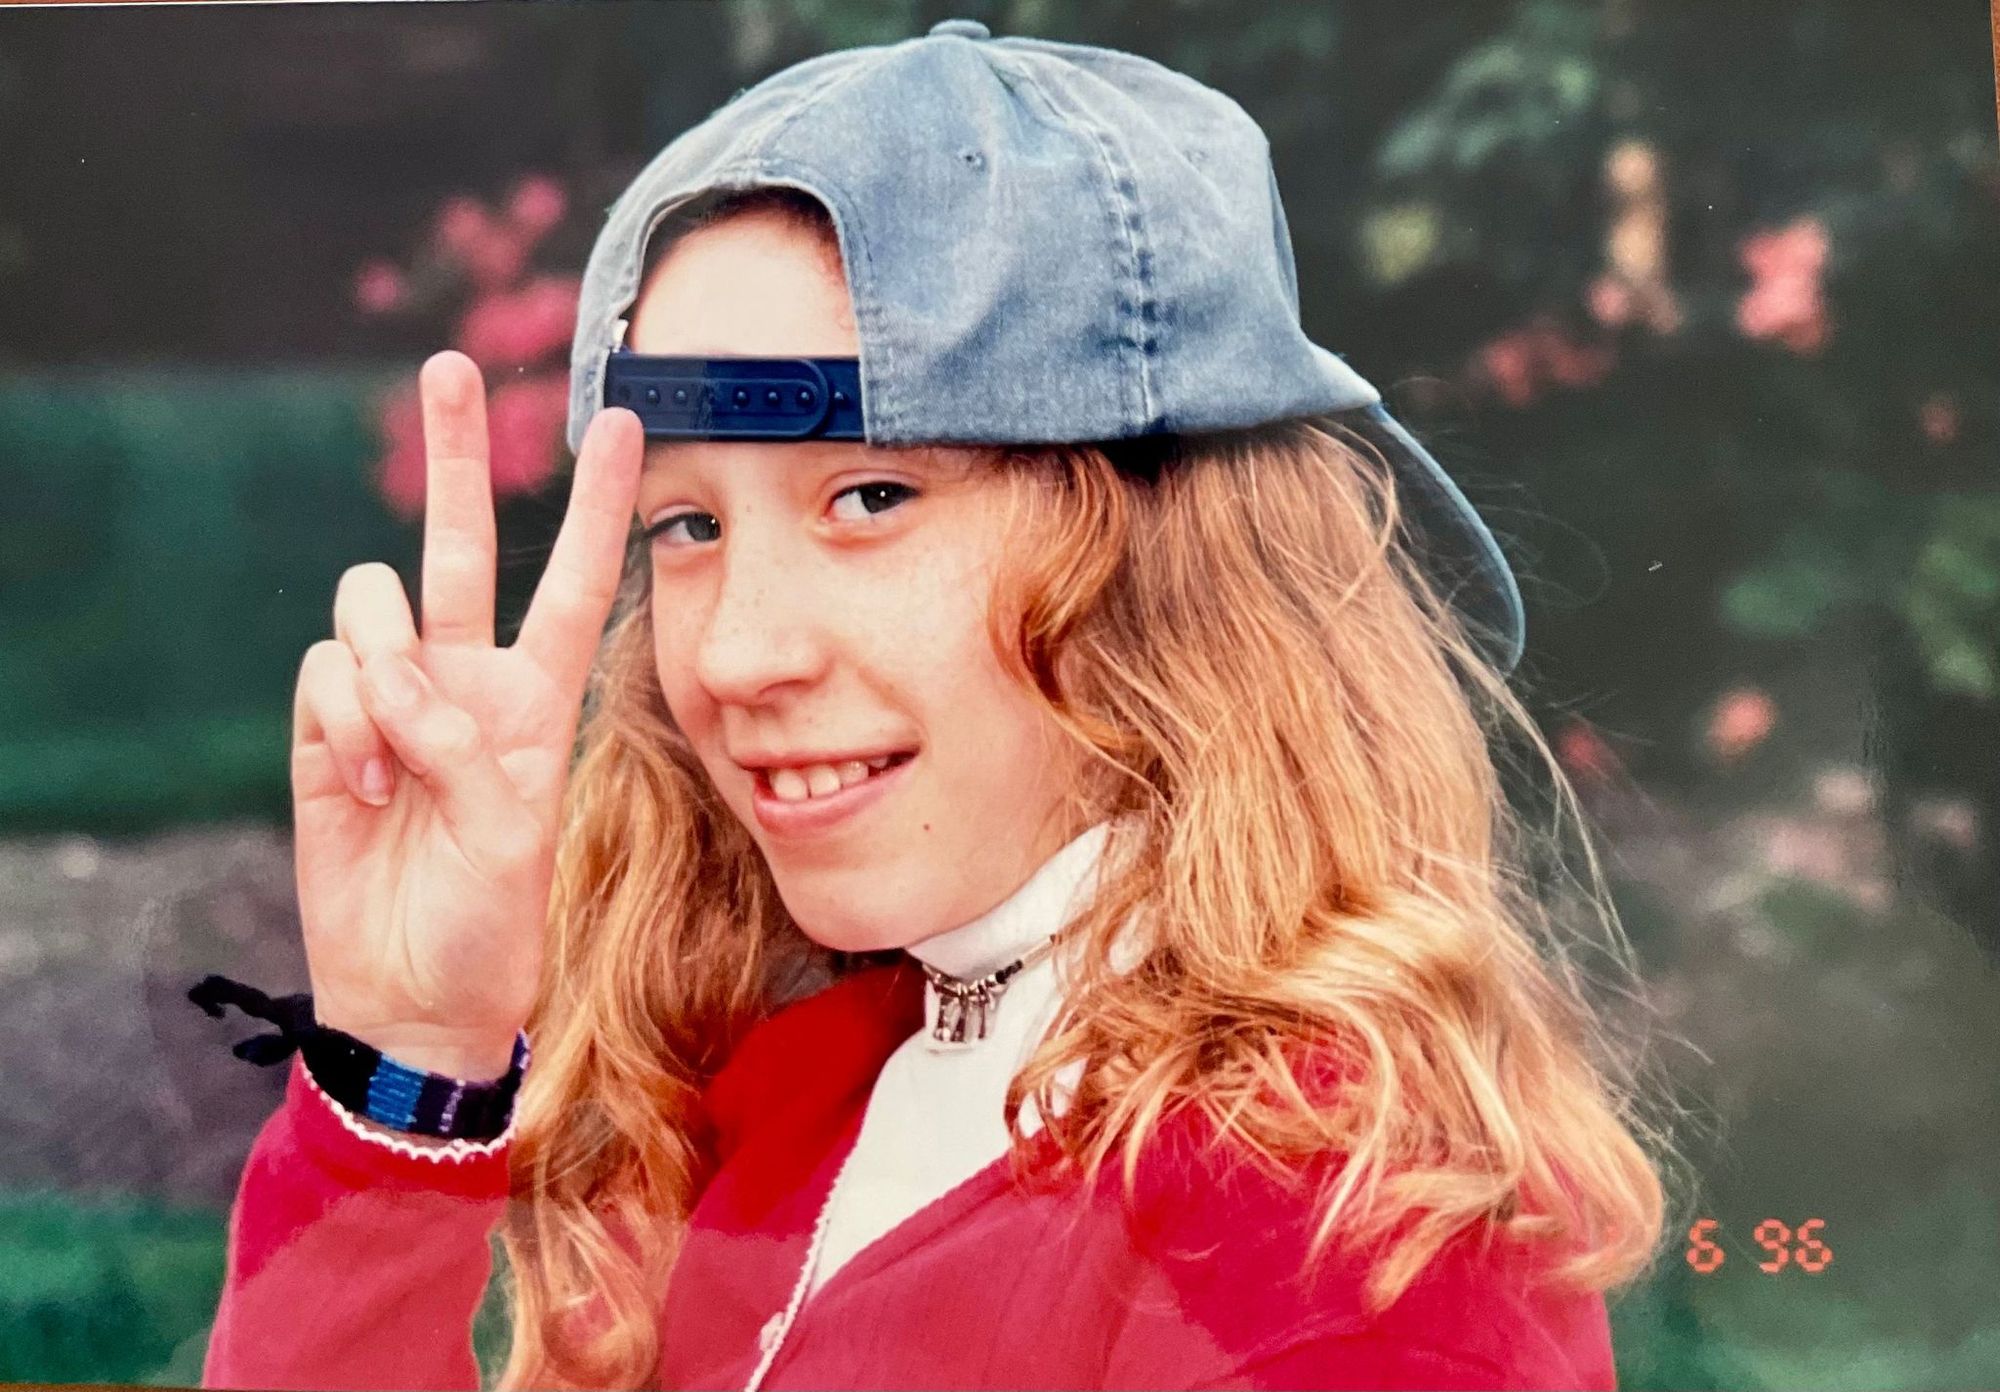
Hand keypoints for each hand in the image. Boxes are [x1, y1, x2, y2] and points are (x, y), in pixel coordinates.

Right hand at [288, 351, 641, 1079]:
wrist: (411, 989)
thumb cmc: (489, 922)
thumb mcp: (512, 838)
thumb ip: (463, 748)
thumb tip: (394, 678)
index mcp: (539, 699)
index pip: (576, 583)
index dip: (596, 507)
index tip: (623, 424)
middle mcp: (468, 679)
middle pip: (459, 544)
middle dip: (455, 455)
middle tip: (448, 365)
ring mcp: (393, 697)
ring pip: (374, 606)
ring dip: (384, 675)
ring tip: (401, 767)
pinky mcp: (326, 726)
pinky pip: (325, 671)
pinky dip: (343, 725)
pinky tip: (367, 787)